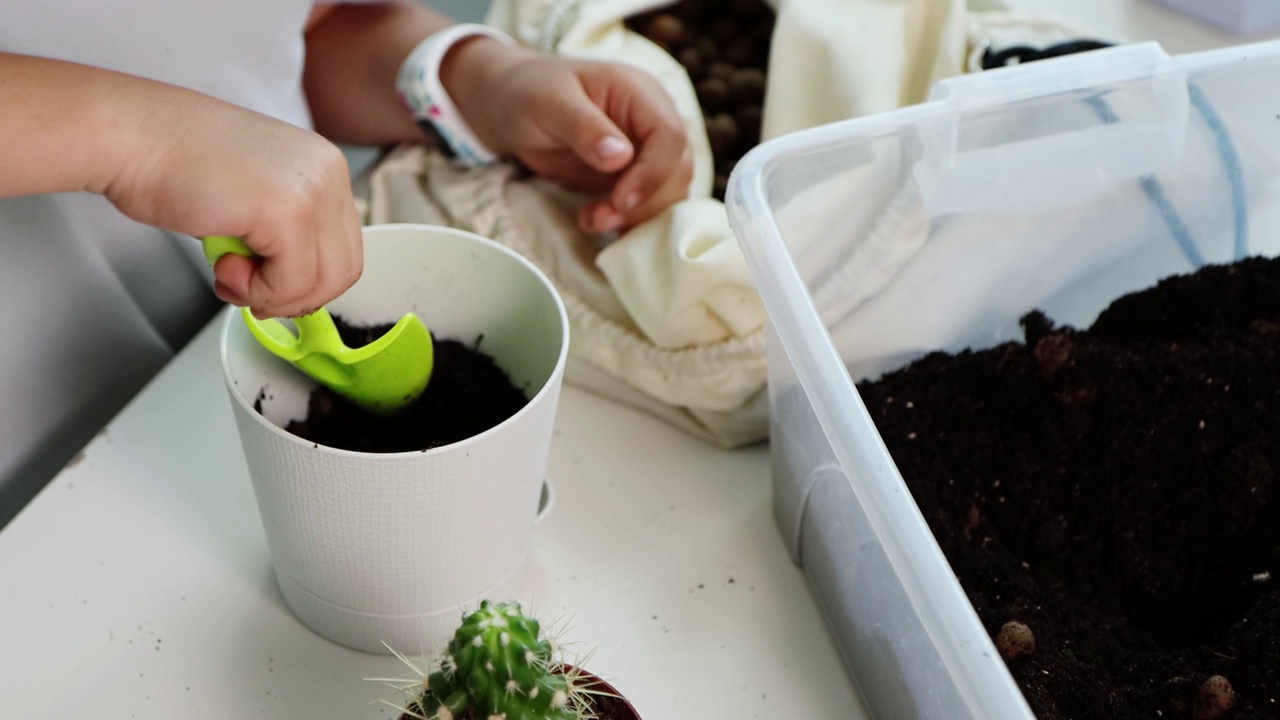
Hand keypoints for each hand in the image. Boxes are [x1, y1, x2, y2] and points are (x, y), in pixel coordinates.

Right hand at [0, 53, 363, 318]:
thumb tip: (301, 281)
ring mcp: (312, 191)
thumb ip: (288, 227)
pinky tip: (223, 266)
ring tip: (230, 274)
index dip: (306, 280)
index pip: (345, 247)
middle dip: (293, 295)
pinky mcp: (287, 212)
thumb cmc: (173, 161)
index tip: (269, 284)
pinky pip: (291, 284)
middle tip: (248, 287)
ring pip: (322, 283)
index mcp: (325, 165)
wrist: (128, 135)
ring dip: (272, 295)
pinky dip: (256, 291)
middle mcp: (327, 173)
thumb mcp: (255, 190)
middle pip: (342, 270)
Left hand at [444, 40, 692, 234]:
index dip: (653, 174)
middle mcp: (651, 121)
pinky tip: (597, 222)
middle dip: (644, 202)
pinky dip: (628, 221)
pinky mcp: (629, 176)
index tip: (620, 200)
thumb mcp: (548, 103)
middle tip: (601, 218)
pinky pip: (646, 204)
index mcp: (639, 93)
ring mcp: (643, 151)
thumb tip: (620, 157)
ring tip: (592, 220)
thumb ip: (584, 127)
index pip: (670, 137)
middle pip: (676, 170)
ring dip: (636, 217)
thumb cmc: (527, 91)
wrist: (507, 103)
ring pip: (666, 193)